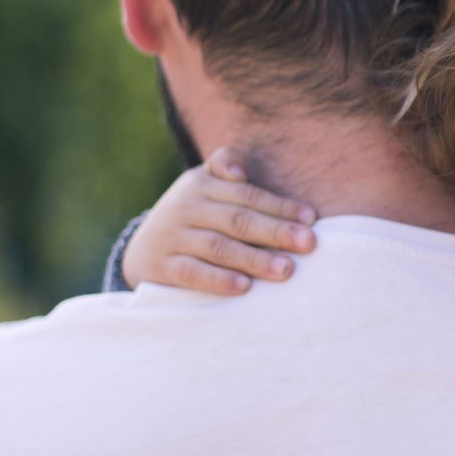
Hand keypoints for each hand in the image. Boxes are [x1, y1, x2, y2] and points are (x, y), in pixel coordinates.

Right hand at [122, 146, 317, 295]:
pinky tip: (244, 287)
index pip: (247, 195)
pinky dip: (218, 279)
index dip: (280, 206)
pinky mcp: (162, 266)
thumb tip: (240, 171)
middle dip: (276, 232)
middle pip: (237, 220)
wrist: (143, 250)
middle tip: (309, 243)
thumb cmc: (193, 217)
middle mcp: (185, 207)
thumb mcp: (205, 186)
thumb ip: (227, 168)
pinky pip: (192, 273)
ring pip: (217, 247)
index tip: (311, 219)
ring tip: (286, 269)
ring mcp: (172, 237)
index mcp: (201, 184)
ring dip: (254, 259)